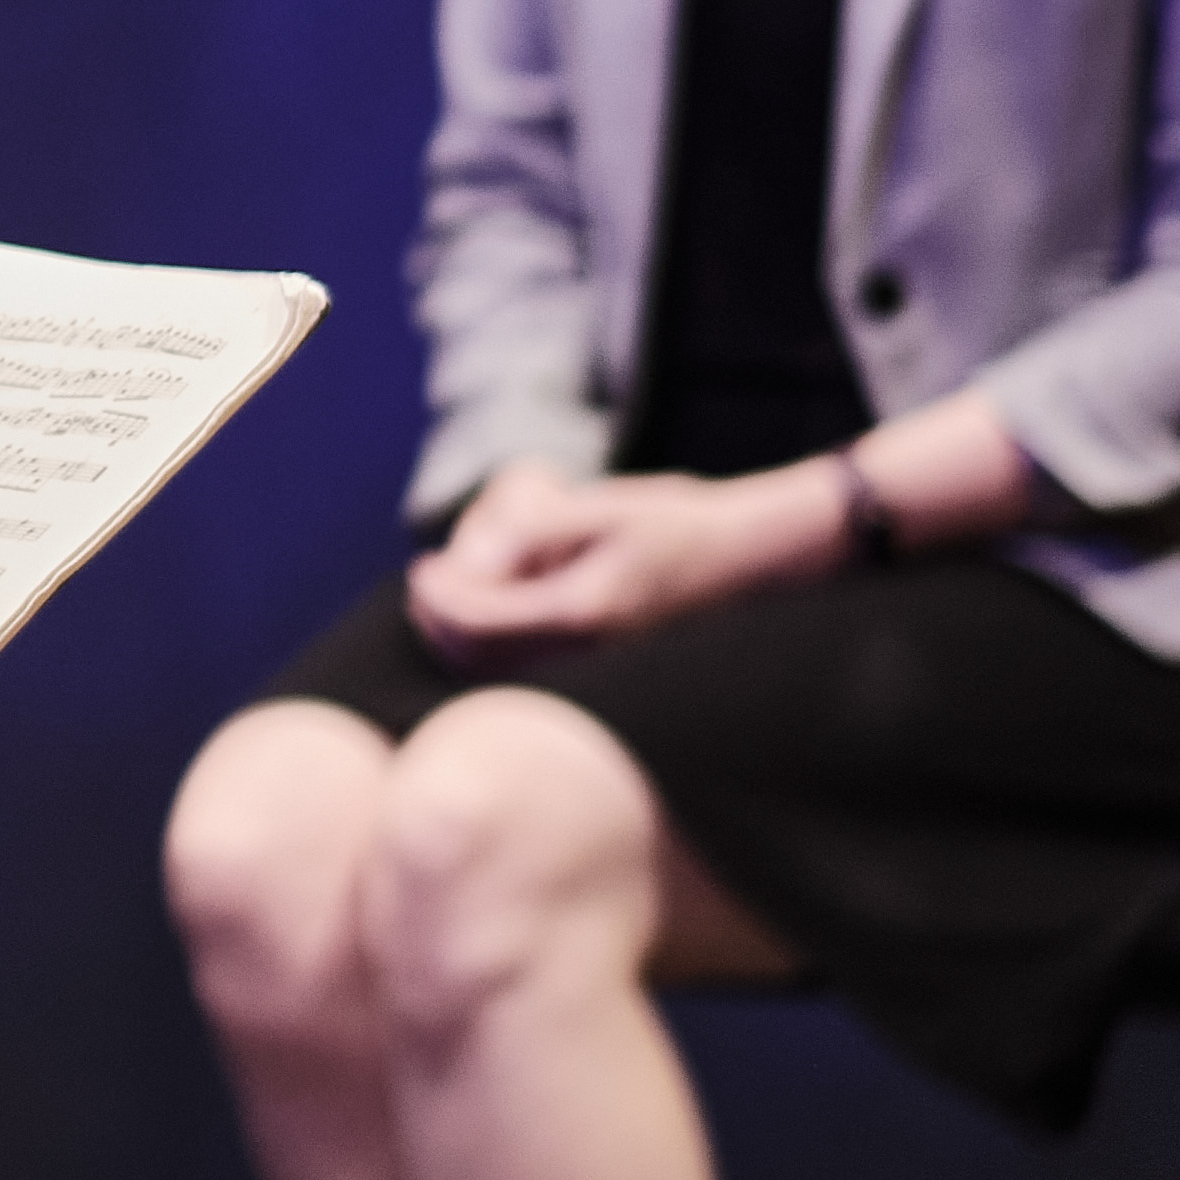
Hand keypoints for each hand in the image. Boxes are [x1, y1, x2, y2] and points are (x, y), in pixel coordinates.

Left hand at [403, 456, 834, 674]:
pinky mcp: (610, 667)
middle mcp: (588, 654)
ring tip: (454, 595)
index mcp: (584, 614)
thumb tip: (475, 557)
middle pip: (483, 657)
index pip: (481, 624)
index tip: (423, 569)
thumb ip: (535, 531)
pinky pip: (535, 669)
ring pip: (506, 670)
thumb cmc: (683, 522)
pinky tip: (498, 613)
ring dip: (469, 636)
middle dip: (444, 619)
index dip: (440, 599)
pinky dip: (501, 647)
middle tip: (429, 580)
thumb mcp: (605, 509)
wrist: (756, 557)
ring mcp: (601, 666)